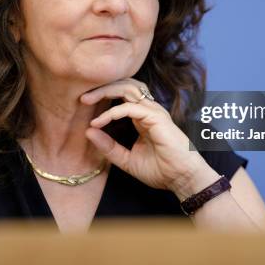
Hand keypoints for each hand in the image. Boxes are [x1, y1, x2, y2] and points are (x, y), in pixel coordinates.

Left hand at [81, 78, 218, 198]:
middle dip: (102, 87)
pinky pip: (130, 107)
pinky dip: (112, 112)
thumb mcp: (127, 160)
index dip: (103, 95)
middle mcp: (149, 109)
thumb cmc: (161, 170)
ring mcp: (154, 111)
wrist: (182, 179)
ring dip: (105, 92)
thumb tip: (88, 132)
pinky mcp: (156, 117)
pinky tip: (99, 121)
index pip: (122, 94)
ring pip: (127, 89)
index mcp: (143, 116)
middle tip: (82, 97)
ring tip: (86, 100)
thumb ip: (109, 147)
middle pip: (124, 85)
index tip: (84, 105)